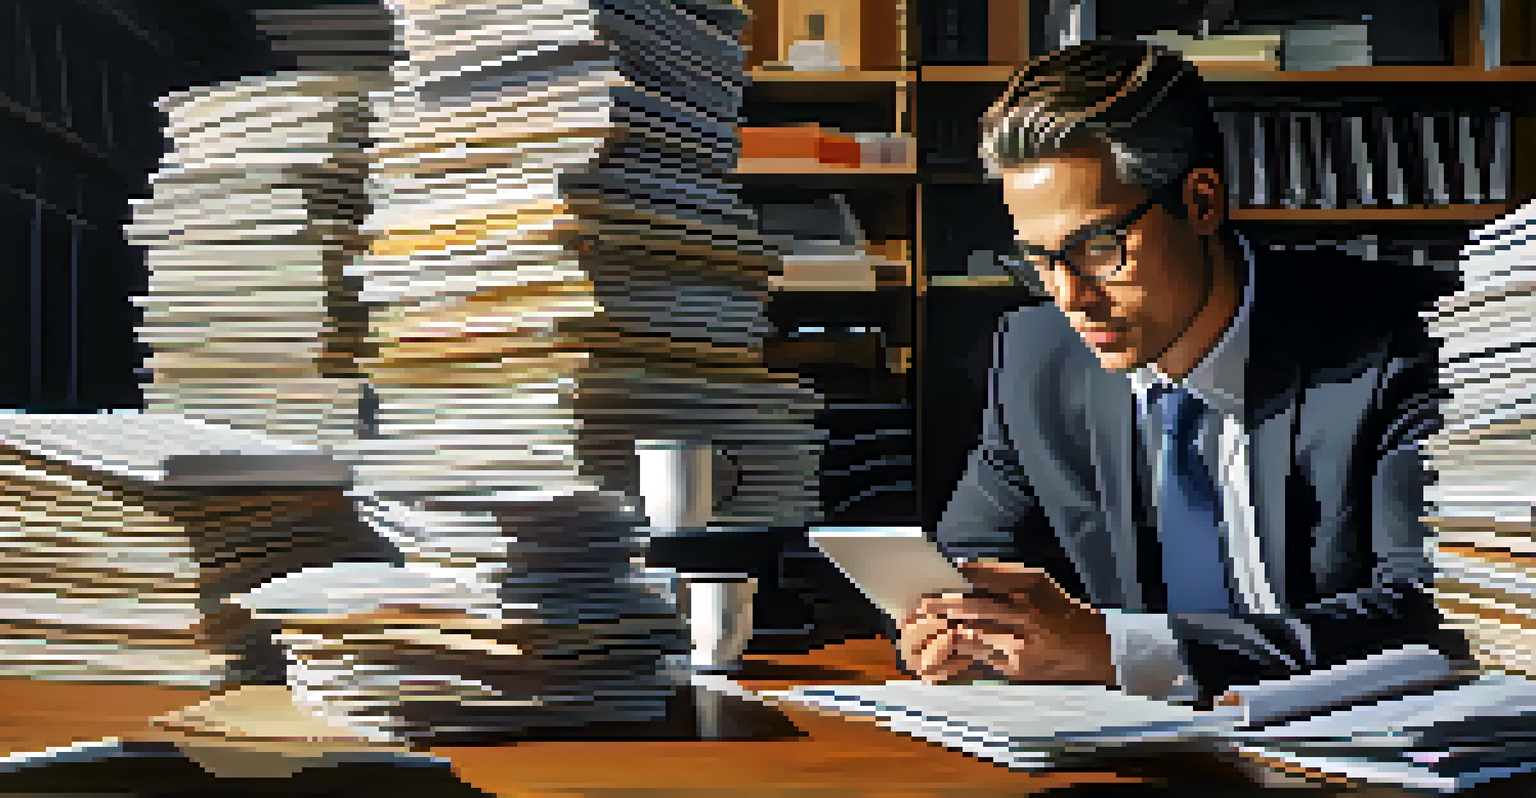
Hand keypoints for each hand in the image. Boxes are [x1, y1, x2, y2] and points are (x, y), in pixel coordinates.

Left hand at [896, 562, 1115, 685]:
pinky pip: (977, 658)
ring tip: (924, 629)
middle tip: (920, 606)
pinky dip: (957, 653)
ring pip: (970, 635)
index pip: (983, 580)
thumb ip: (1000, 573)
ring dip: (944, 631)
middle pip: (972, 607)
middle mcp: (1027, 615)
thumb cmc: (1059, 610)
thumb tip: (961, 567)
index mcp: (1031, 587)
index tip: (933, 586)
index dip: (954, 583)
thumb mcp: (1037, 582)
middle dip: (941, 607)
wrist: (1093, 649)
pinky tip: (943, 653)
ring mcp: (1021, 644)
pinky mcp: (1015, 668)